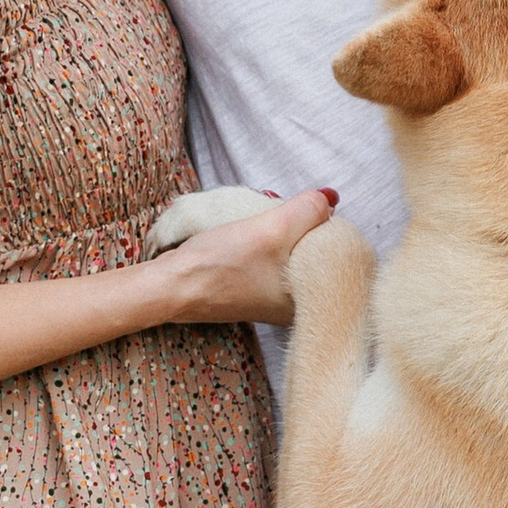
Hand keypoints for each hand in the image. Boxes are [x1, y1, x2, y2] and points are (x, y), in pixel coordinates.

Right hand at [148, 186, 336, 327]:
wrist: (172, 287)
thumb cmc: (219, 264)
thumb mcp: (270, 230)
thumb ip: (306, 210)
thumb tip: (330, 199)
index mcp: (308, 300)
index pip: (335, 257)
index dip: (325, 228)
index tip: (308, 214)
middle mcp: (294, 308)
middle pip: (313, 257)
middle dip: (301, 232)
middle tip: (283, 216)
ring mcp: (271, 304)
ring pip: (290, 259)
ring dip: (281, 240)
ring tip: (264, 227)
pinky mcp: (250, 295)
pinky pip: (271, 265)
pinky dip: (265, 250)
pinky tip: (250, 241)